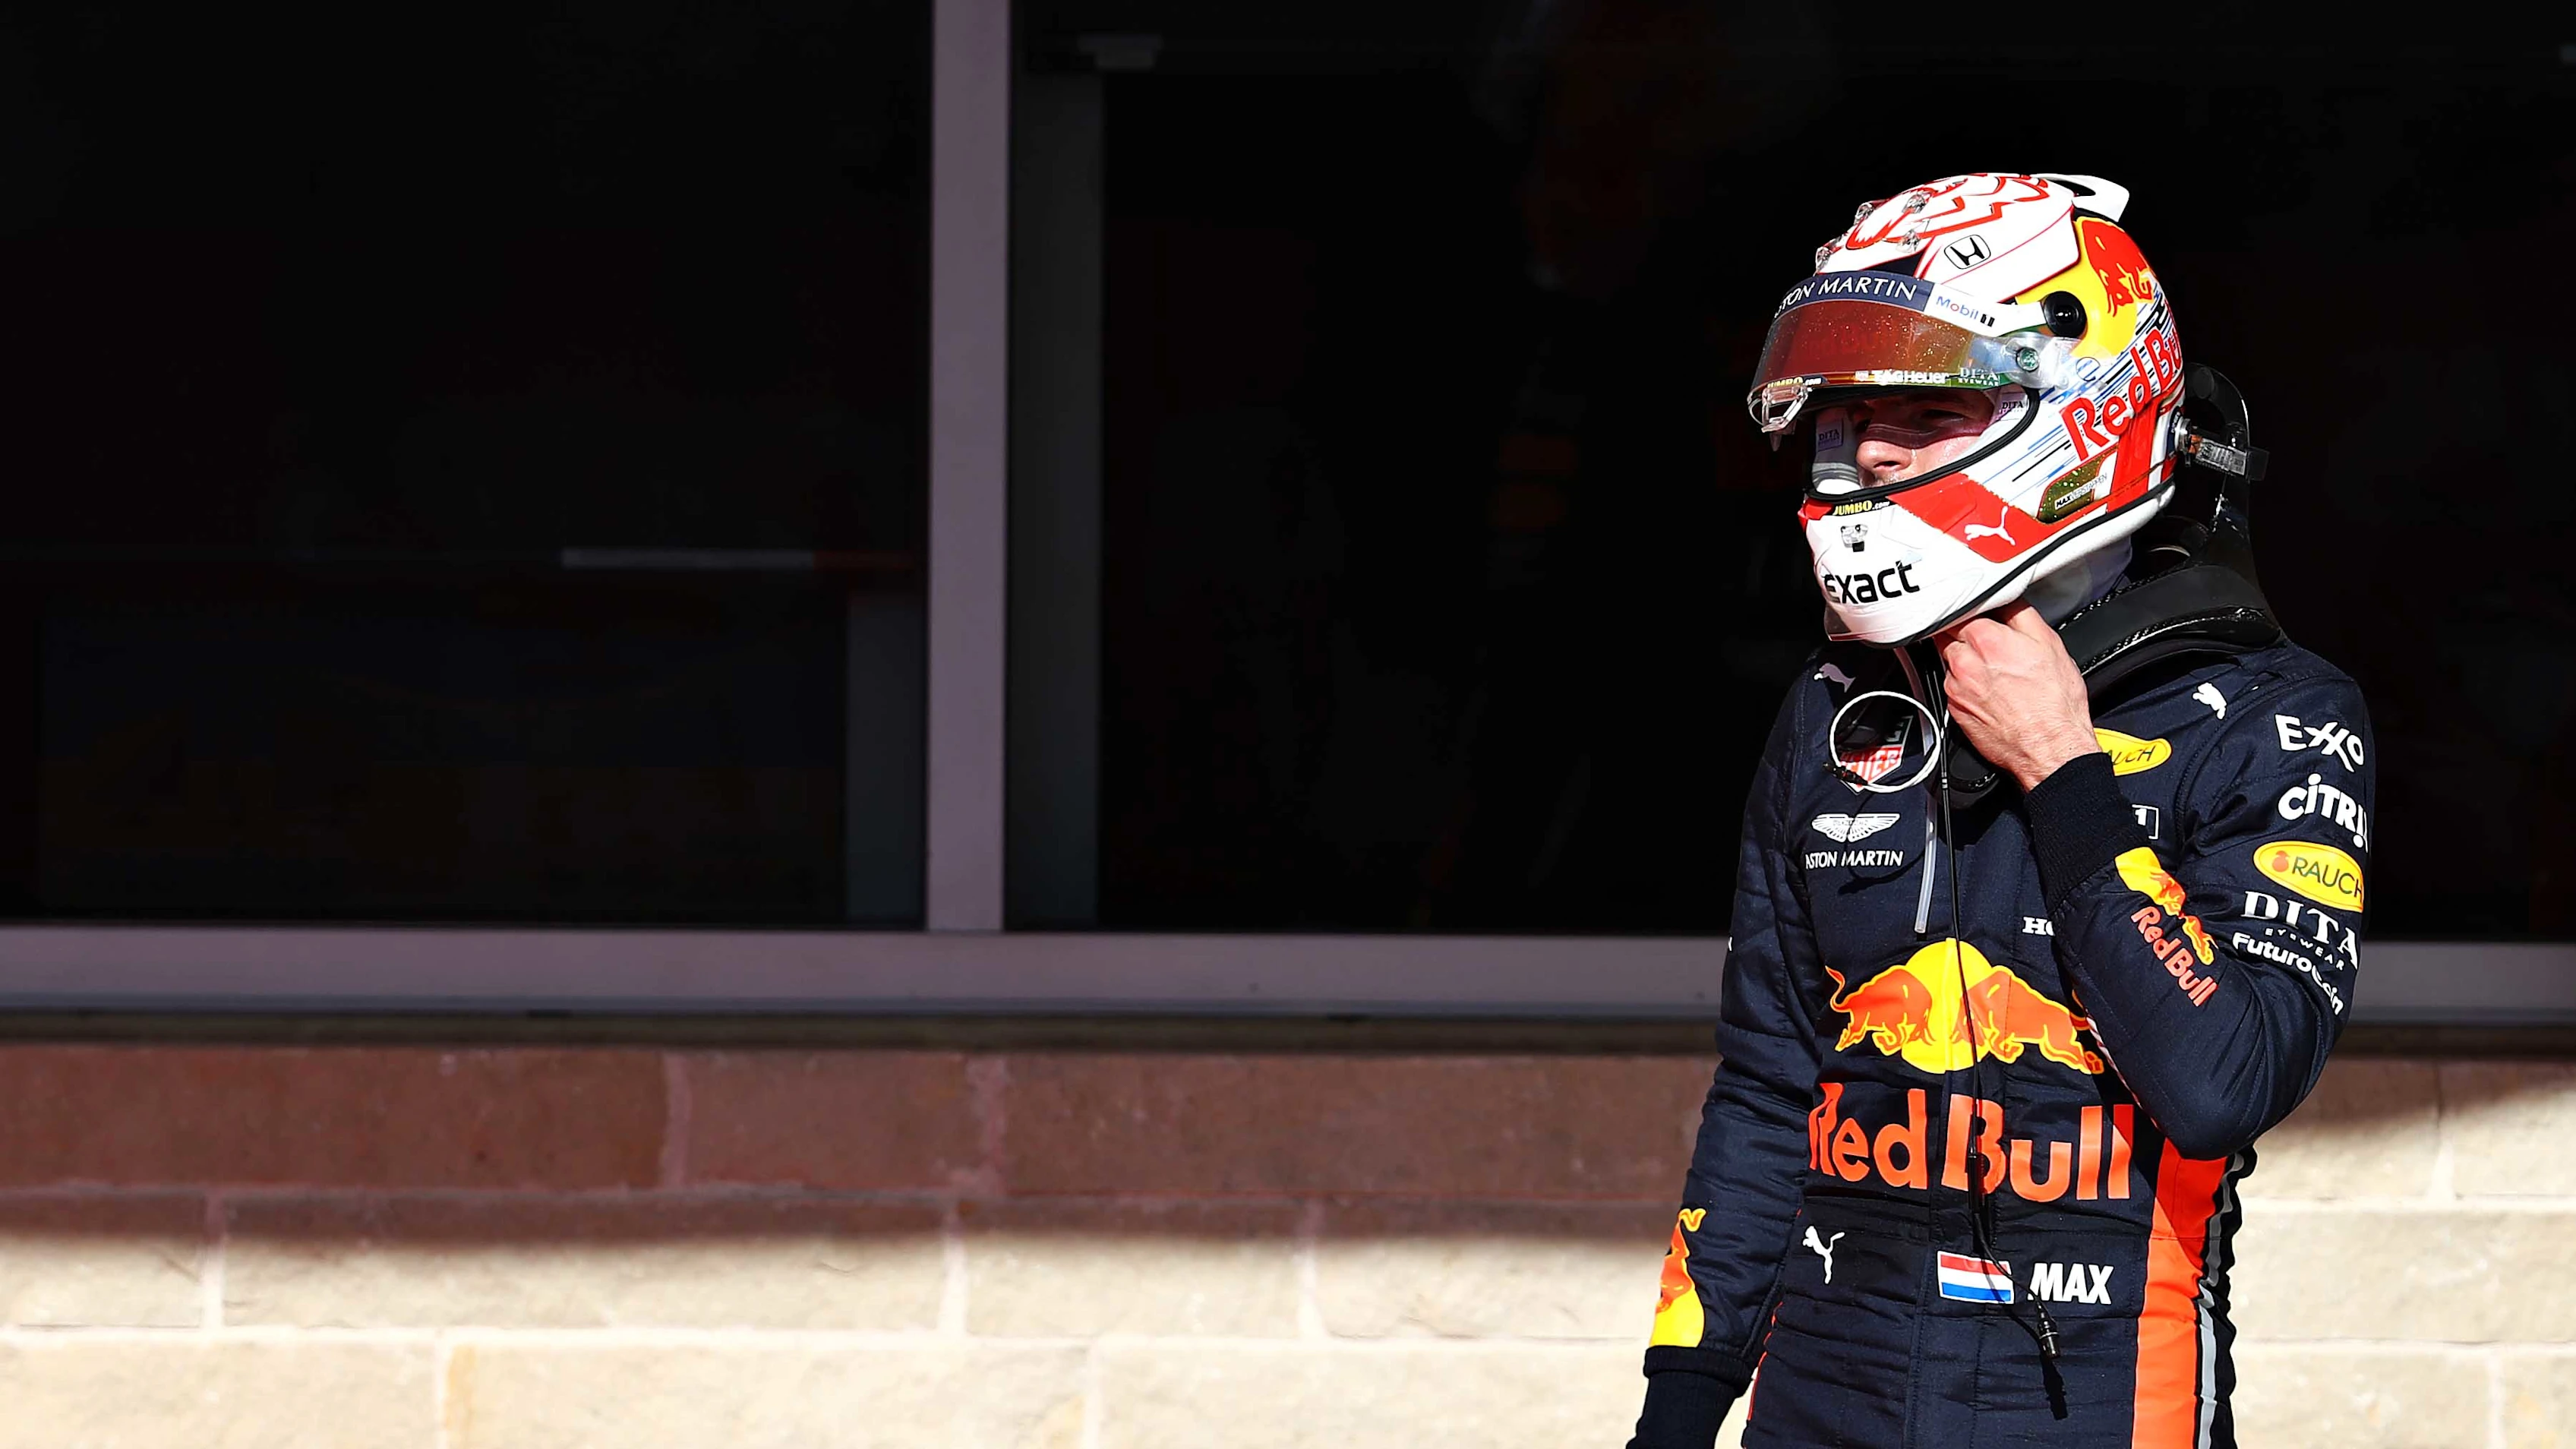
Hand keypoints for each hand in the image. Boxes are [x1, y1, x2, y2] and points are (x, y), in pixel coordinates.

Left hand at [1933, 602, 2099, 791]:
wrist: (2049, 749)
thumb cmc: (2054, 704)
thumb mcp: (2050, 643)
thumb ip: (2020, 613)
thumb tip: (2007, 599)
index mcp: (1986, 639)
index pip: (1963, 607)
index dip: (1973, 606)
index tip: (1982, 610)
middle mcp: (1964, 661)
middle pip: (1947, 630)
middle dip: (1962, 628)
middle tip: (1986, 636)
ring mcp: (1955, 686)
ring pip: (1948, 657)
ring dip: (1962, 655)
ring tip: (1990, 665)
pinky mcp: (1953, 707)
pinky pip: (1951, 683)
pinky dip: (1963, 680)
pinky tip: (1987, 687)